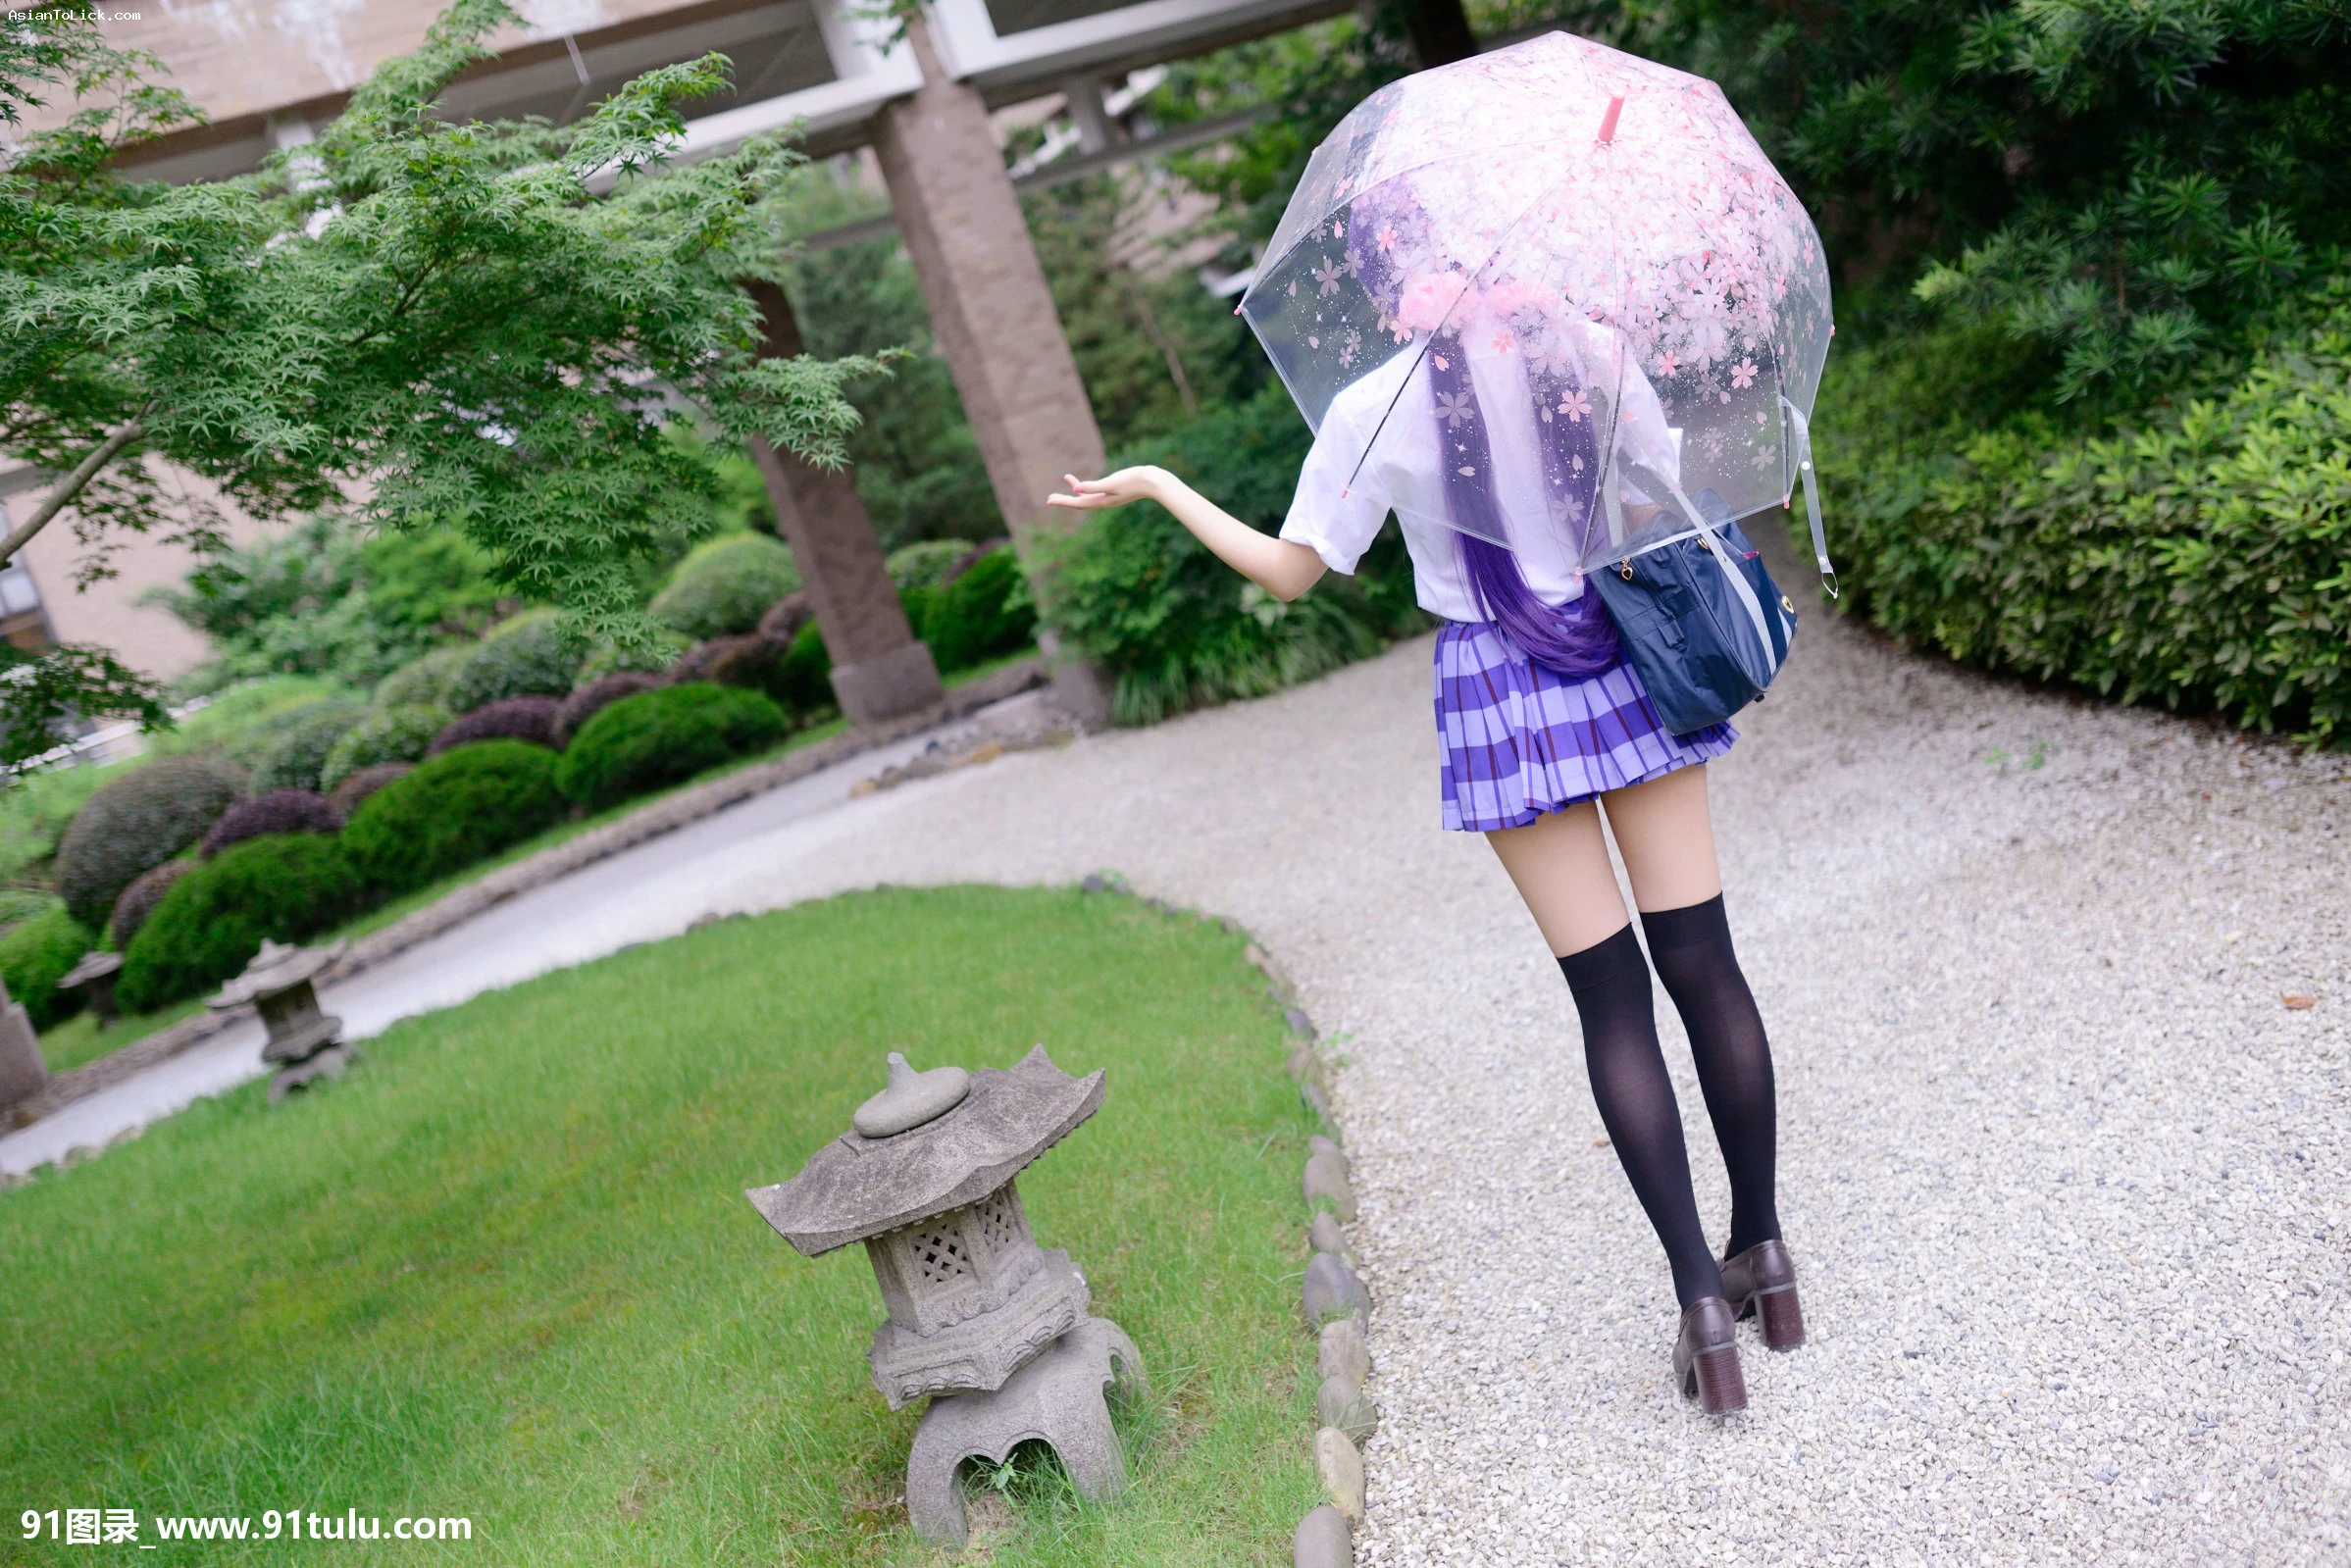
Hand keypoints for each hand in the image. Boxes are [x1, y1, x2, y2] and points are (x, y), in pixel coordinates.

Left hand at [1047, 466, 1165, 510]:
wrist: (1155, 482)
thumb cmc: (1134, 481)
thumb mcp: (1112, 482)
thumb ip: (1094, 486)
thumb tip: (1076, 489)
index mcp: (1102, 501)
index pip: (1077, 503)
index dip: (1062, 501)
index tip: (1048, 500)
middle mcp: (1104, 501)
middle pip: (1079, 502)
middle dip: (1064, 499)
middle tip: (1049, 498)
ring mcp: (1109, 496)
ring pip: (1086, 496)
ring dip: (1074, 490)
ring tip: (1065, 479)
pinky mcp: (1114, 489)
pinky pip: (1095, 489)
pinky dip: (1086, 485)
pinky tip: (1082, 479)